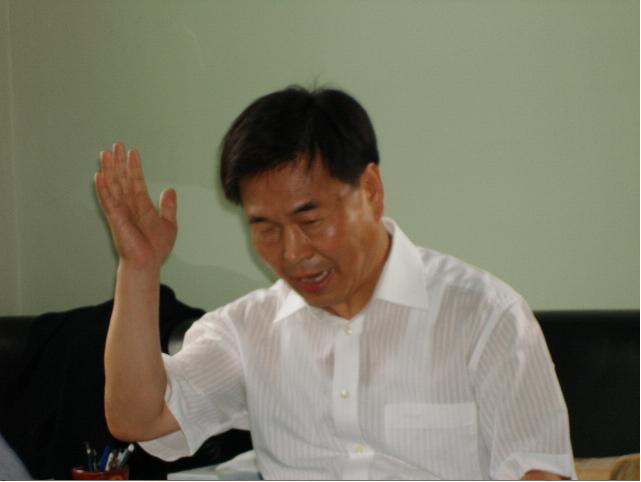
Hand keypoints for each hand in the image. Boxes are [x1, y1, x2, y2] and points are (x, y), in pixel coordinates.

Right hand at [95, 143, 176, 269]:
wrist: (148, 262)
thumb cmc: (156, 247)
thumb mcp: (169, 223)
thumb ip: (168, 206)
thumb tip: (170, 190)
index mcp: (141, 205)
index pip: (136, 181)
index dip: (134, 167)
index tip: (133, 152)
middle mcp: (129, 205)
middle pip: (122, 179)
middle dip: (119, 162)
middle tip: (117, 145)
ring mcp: (120, 211)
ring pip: (113, 185)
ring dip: (109, 169)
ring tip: (105, 153)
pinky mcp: (115, 218)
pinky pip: (107, 200)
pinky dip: (102, 188)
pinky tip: (99, 176)